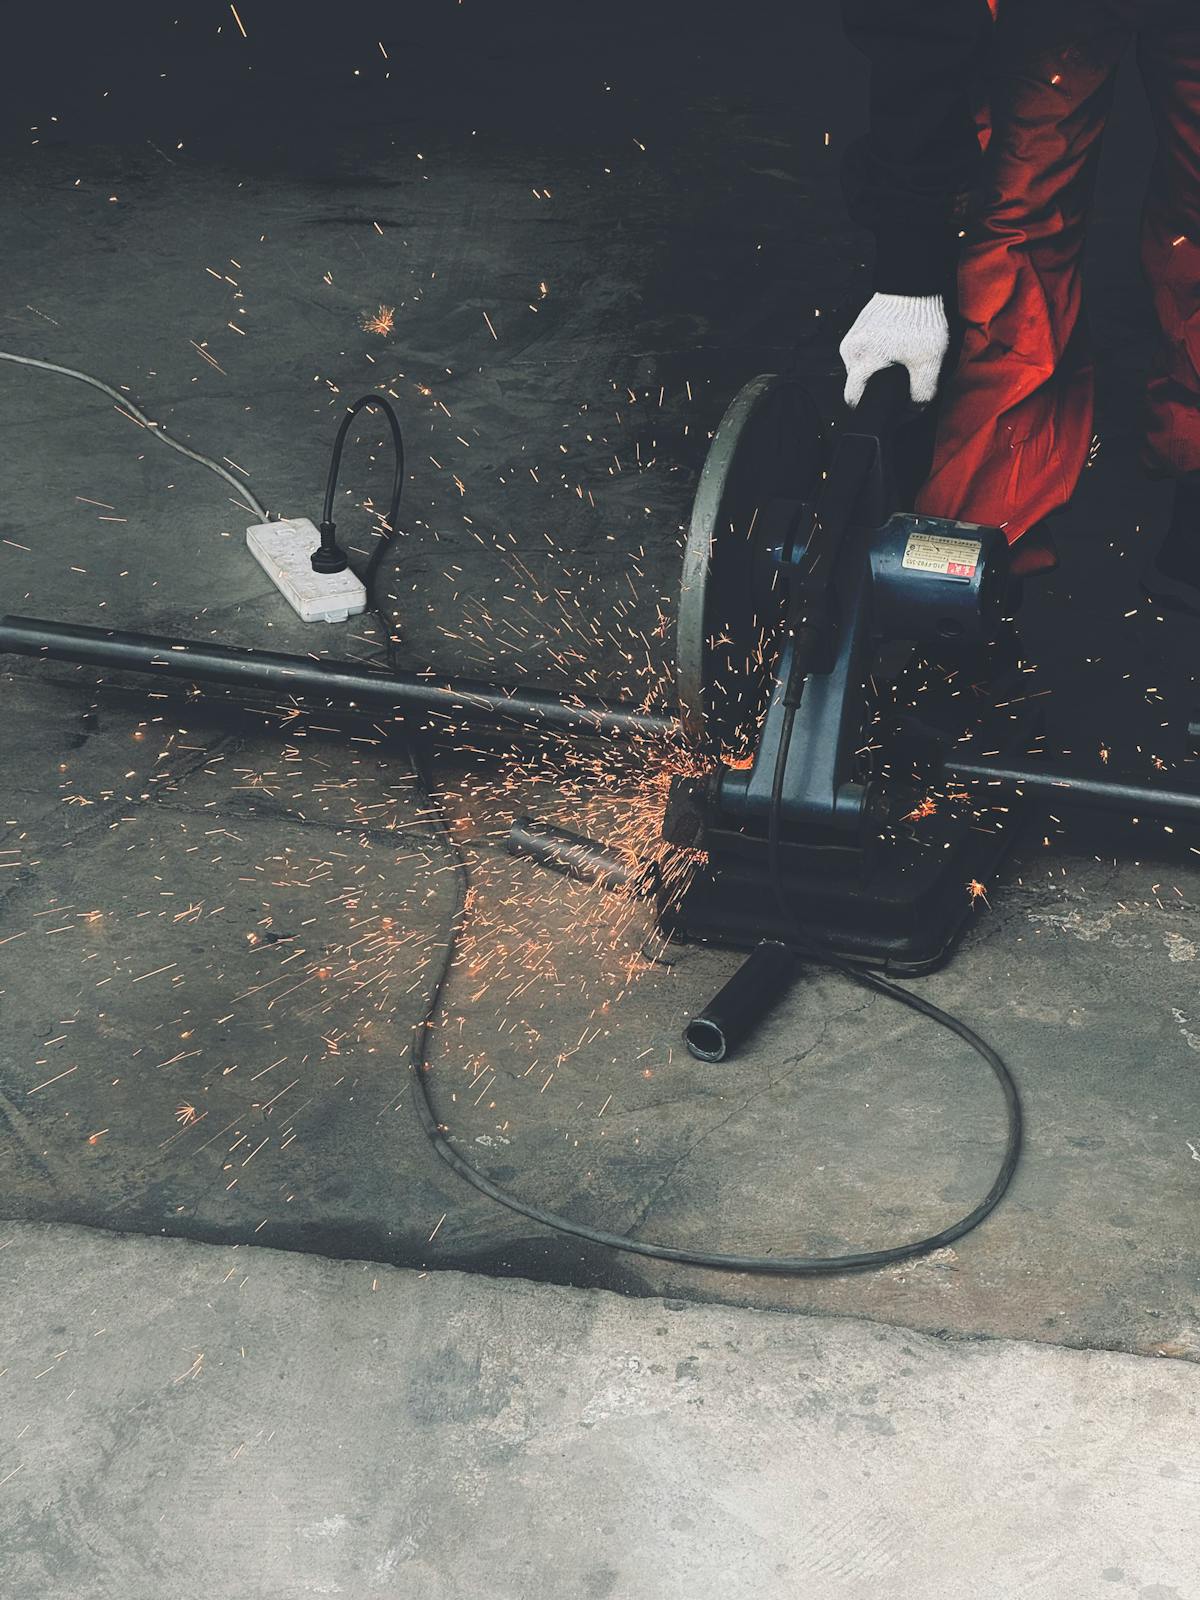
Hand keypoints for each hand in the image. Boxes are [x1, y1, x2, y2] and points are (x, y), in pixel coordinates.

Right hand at [838, 292, 948, 408]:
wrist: (916, 278)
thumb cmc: (921, 317)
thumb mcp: (928, 362)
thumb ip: (922, 394)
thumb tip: (912, 412)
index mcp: (860, 361)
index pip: (853, 400)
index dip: (871, 411)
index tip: (891, 410)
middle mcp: (849, 349)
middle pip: (860, 384)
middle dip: (879, 389)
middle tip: (905, 382)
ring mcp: (852, 335)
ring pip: (863, 367)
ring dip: (881, 371)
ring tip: (905, 361)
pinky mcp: (860, 325)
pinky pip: (866, 350)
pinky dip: (881, 355)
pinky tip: (900, 347)